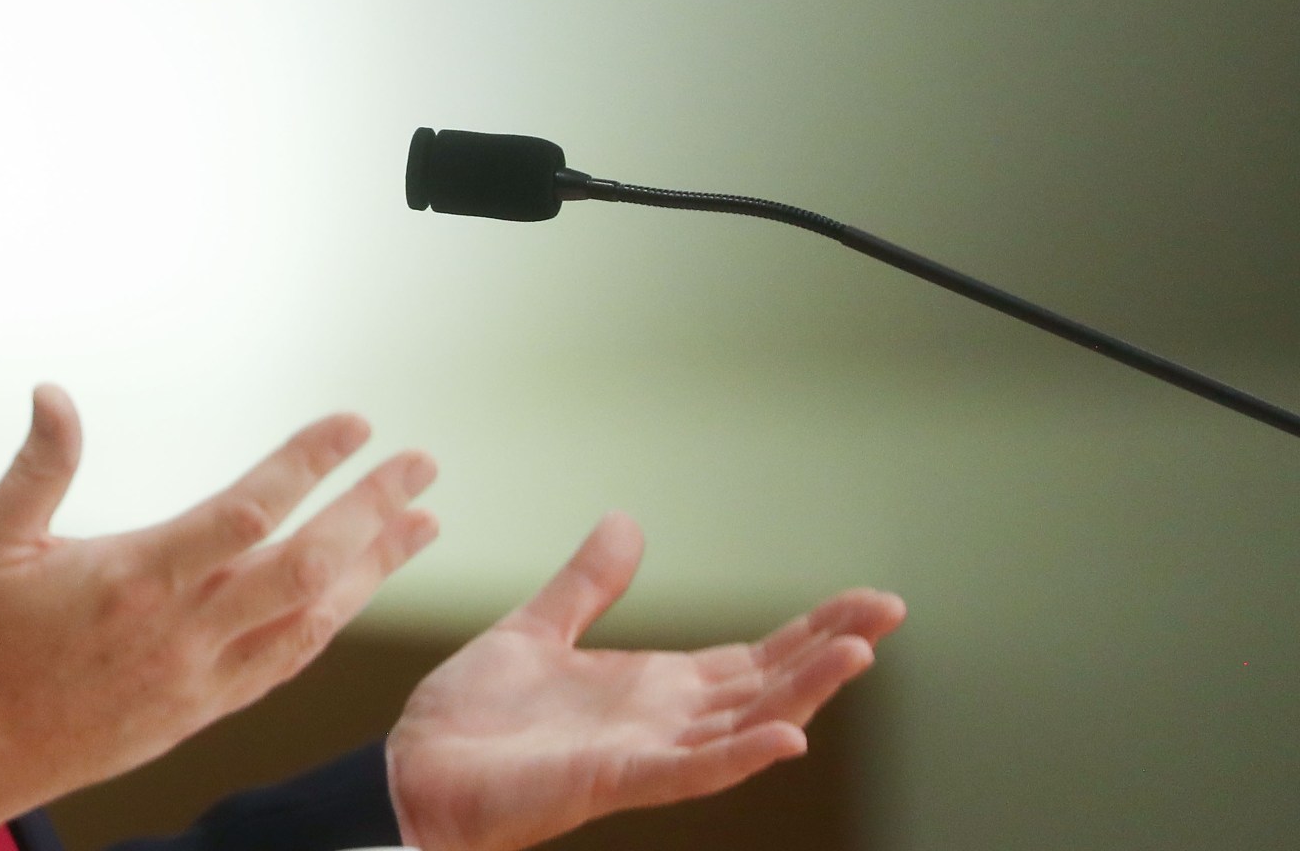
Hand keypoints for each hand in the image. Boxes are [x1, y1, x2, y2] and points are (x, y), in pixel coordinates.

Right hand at [0, 385, 439, 850]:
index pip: (248, 511)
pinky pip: (284, 665)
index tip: (353, 424)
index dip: (308, 463)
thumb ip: (37, 466)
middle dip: (371, 510)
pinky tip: (353, 593)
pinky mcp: (198, 712)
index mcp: (136, 580)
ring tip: (420, 524)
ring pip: (310, 620)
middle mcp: (181, 633)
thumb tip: (54, 393)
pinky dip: (328, 623)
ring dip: (372, 568)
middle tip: (420, 465)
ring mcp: (198, 680)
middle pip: (306, 565)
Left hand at [385, 513, 906, 850]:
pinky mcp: (613, 780)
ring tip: (856, 656)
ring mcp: (645, 754)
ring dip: (801, 695)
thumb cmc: (472, 719)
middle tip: (890, 612)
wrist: (413, 769)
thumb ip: (587, 586)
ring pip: (745, 726)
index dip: (811, 630)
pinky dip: (739, 755)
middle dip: (828, 651)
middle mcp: (664, 722)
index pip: (753, 657)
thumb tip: (628, 522)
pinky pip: (689, 772)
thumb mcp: (536, 631)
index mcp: (653, 687)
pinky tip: (785, 737)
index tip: (870, 604)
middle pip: (767, 686)